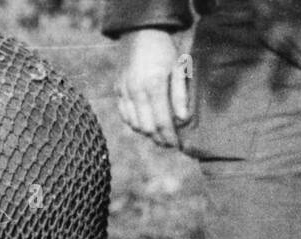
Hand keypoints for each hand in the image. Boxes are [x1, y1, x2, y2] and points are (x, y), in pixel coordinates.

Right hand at [115, 28, 189, 146]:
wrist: (140, 32)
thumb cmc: (164, 51)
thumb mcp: (178, 69)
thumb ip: (180, 95)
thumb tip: (183, 120)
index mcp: (154, 85)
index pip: (161, 123)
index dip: (170, 137)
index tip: (177, 144)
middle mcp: (135, 89)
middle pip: (146, 128)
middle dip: (159, 139)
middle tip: (170, 142)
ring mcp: (124, 90)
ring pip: (134, 125)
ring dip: (147, 132)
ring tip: (160, 132)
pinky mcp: (118, 89)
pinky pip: (124, 115)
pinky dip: (135, 123)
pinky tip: (146, 121)